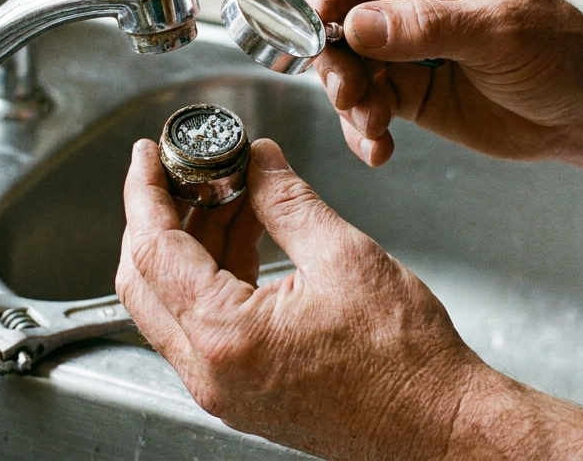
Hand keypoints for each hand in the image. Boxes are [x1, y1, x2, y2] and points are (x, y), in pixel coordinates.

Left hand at [115, 137, 488, 459]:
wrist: (439, 428)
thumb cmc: (406, 363)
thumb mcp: (345, 256)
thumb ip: (287, 200)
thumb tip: (257, 160)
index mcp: (226, 335)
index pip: (153, 249)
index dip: (144, 192)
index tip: (147, 154)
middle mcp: (211, 372)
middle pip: (144, 281)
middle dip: (156, 217)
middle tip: (179, 170)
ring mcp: (222, 389)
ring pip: (171, 303)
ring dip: (188, 244)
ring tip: (227, 193)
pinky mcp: (241, 394)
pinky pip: (202, 326)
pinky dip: (211, 276)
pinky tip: (246, 236)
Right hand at [308, 0, 582, 166]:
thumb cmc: (561, 52)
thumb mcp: (497, 32)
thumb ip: (426, 26)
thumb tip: (357, 24)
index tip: (319, 31)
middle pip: (337, 11)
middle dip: (335, 57)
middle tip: (348, 92)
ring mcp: (402, 40)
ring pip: (343, 62)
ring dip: (348, 98)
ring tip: (373, 125)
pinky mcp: (404, 86)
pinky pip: (362, 103)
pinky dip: (362, 127)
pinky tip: (379, 148)